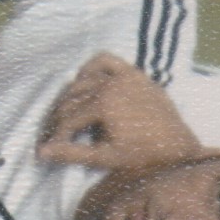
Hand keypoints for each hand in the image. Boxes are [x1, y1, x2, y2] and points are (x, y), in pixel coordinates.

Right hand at [37, 51, 200, 174]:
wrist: (178, 151)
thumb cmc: (143, 158)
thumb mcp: (105, 157)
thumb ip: (71, 153)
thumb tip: (41, 151)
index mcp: (105, 103)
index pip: (69, 118)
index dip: (56, 135)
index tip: (47, 148)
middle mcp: (113, 83)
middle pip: (73, 98)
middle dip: (60, 117)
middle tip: (55, 134)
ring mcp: (126, 76)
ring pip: (85, 79)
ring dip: (72, 94)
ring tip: (68, 114)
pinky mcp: (136, 74)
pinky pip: (107, 60)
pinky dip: (92, 68)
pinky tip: (85, 81)